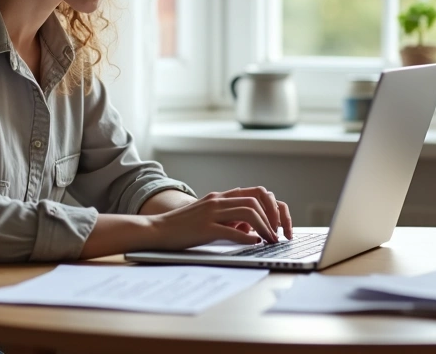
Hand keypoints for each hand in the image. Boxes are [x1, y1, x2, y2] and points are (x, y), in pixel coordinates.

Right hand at [148, 187, 292, 250]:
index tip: (278, 223)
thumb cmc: (183, 227)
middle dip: (272, 217)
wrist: (157, 230)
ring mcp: (210, 213)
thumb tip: (252, 228)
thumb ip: (229, 218)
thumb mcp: (209, 217)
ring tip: (270, 240)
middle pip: (255, 201)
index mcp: (219, 197)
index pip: (254, 193)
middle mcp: (217, 201)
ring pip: (248, 213)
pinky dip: (247, 237)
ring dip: (264, 227)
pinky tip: (254, 243)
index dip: (271, 206)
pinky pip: (231, 230)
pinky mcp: (204, 228)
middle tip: (278, 233)